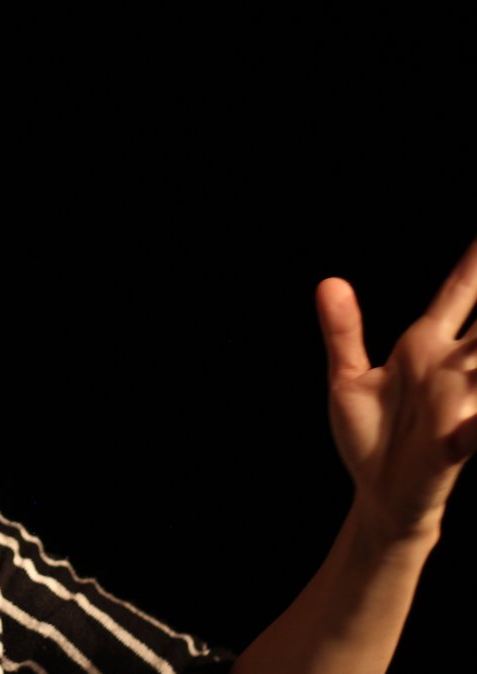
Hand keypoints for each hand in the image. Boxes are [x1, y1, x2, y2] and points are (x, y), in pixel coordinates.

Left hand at [316, 238, 475, 542]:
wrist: (376, 493)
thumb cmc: (369, 434)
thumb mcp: (347, 377)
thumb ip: (342, 331)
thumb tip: (330, 282)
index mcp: (424, 346)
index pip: (459, 294)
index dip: (475, 263)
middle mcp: (449, 368)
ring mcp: (458, 402)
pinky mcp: (455, 441)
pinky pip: (475, 427)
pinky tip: (473, 416)